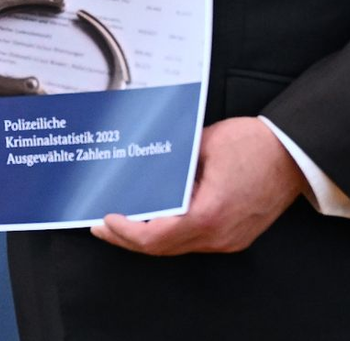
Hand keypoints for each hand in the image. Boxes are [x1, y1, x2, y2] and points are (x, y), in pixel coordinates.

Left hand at [92, 116, 305, 254]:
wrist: (292, 154)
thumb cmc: (254, 146)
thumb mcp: (201, 145)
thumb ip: (169, 161)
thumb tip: (139, 164)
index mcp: (209, 214)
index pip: (156, 237)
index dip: (125, 232)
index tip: (105, 220)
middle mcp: (219, 234)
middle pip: (163, 248)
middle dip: (127, 239)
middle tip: (101, 227)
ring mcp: (227, 238)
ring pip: (177, 246)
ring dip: (147, 237)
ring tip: (120, 222)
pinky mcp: (232, 234)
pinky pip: (192, 240)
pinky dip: (167, 232)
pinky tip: (152, 217)